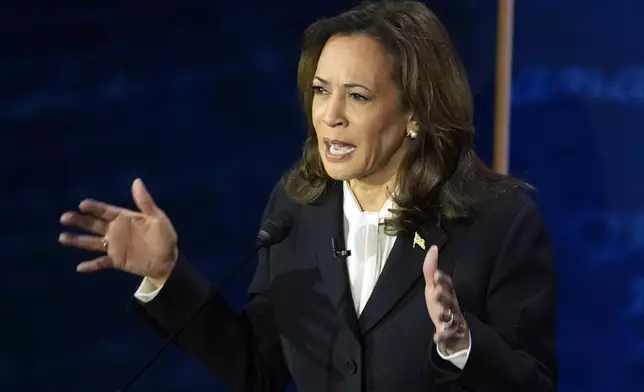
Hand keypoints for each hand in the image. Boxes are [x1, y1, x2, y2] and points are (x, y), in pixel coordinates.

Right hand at [59, 178, 177, 283]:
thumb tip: (137, 181)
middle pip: (94, 224)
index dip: (94, 208)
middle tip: (64, 218)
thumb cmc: (165, 236)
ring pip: (92, 242)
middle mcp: (116, 231)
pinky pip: (101, 263)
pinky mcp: (117, 260)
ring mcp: (115, 246)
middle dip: (79, 221)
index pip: (106, 211)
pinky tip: (79, 268)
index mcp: (125, 218)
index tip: (82, 205)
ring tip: (62, 238)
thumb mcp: (157, 218)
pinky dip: (91, 265)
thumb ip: (145, 202)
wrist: (168, 259)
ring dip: (78, 240)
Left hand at [423, 245, 468, 353]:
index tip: (436, 274)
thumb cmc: (441, 305)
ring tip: (439, 314)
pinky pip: (447, 336)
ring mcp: (452, 320)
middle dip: (444, 296)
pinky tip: (437, 336)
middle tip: (436, 292)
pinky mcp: (449, 334)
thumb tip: (433, 248)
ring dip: (445, 316)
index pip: (447, 285)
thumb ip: (430, 269)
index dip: (442, 280)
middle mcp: (451, 306)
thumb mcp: (433, 287)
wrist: (451, 330)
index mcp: (448, 294)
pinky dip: (442, 337)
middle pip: (449, 301)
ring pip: (450, 317)